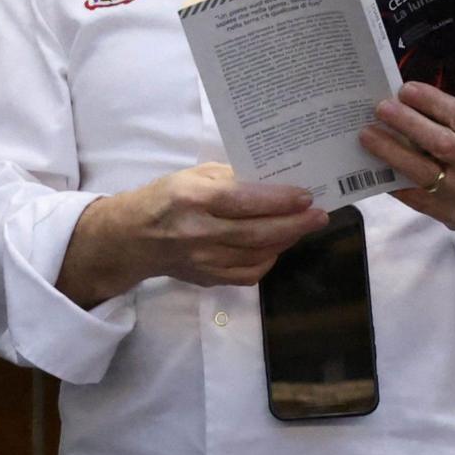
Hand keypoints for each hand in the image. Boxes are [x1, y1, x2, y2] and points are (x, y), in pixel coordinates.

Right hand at [58, 162, 326, 306]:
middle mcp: (199, 232)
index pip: (244, 200)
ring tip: (303, 226)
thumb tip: (275, 183)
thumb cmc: (168, 198)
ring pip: (258, 255)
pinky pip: (249, 273)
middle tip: (319, 216)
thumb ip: (233, 179)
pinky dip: (268, 259)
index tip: (306, 195)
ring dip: (286, 241)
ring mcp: (204, 261)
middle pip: (257, 233)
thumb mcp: (195, 176)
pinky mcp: (208, 278)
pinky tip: (277, 245)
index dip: (279, 200)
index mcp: (193, 199)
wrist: (134, 238)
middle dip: (295, 224)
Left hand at [362, 82, 454, 244]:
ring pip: (422, 172)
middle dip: (406, 123)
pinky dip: (394, 182)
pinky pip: (416, 198)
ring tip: (367, 134)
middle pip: (439, 143)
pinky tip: (375, 167)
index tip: (406, 89)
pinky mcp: (450, 215)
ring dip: (391, 152)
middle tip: (381, 107)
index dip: (432, 102)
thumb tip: (435, 96)